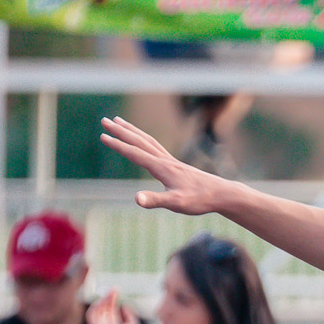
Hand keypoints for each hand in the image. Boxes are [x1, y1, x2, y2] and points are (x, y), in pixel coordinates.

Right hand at [99, 115, 220, 214]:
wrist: (220, 194)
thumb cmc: (199, 200)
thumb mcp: (176, 203)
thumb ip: (155, 200)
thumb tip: (136, 199)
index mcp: (161, 168)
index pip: (134, 153)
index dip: (118, 145)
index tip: (102, 135)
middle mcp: (165, 161)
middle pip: (139, 141)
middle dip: (121, 131)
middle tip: (104, 120)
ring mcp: (171, 161)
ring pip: (148, 141)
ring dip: (132, 131)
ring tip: (119, 122)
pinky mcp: (176, 165)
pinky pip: (156, 147)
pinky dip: (145, 140)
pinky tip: (142, 143)